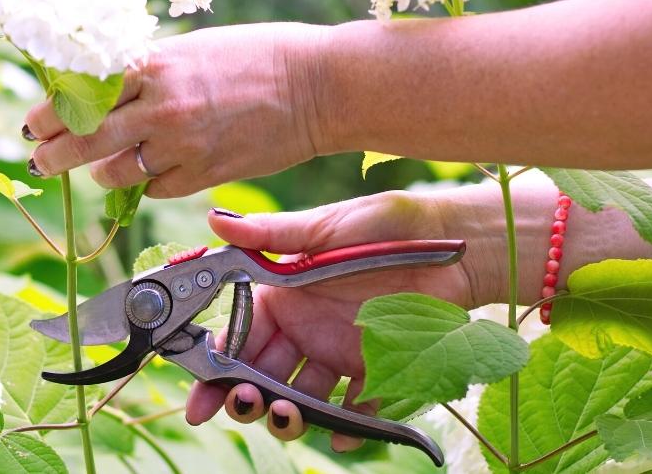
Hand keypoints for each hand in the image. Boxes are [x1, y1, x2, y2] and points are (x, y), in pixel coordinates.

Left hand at [23, 23, 332, 197]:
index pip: (81, 92)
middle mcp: (160, 105)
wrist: (317, 86)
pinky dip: (147, 182)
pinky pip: (154, 189)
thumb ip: (147, 71)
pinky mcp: (203, 174)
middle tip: (39, 159)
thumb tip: (104, 91)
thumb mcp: (191, 49)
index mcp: (153, 63)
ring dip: (101, 172)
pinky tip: (154, 169)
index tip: (34, 122)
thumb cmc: (256, 56)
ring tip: (103, 165)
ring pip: (113, 173)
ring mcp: (181, 144)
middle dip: (52, 154)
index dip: (49, 111)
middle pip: (83, 139)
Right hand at [184, 189, 491, 451]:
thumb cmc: (384, 226)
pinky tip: (338, 434)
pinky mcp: (377, 370)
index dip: (216, 366)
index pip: (239, 336)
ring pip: (302, 396)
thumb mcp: (323, 228)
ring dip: (288, 413)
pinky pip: (356, 408)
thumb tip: (213, 218)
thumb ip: (269, 235)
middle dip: (247, 397)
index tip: (200, 396)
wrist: (451, 242)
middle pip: (264, 374)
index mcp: (284, 295)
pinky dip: (346, 427)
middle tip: (246, 405)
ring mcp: (339, 352)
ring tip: (288, 415)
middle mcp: (306, 328)